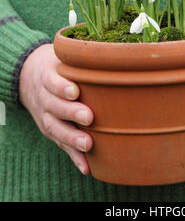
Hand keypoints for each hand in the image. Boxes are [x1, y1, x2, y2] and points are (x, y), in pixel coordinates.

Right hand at [19, 43, 93, 174]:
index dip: (62, 87)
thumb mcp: (64, 57)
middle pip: (54, 106)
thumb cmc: (59, 66)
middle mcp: (44, 97)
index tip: (75, 91)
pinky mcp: (49, 130)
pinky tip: (86, 166)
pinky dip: (73, 156)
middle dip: (70, 112)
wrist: (30, 76)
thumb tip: (118, 54)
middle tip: (89, 117)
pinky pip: (60, 144)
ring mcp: (45, 115)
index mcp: (48, 76)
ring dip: (71, 137)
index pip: (52, 81)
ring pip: (55, 127)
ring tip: (88, 144)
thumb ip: (84, 59)